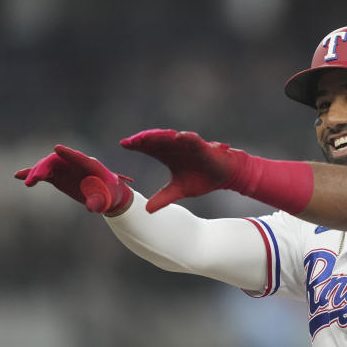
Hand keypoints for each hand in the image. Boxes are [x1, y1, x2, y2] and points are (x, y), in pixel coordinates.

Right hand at [15, 145, 132, 213]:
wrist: (106, 194)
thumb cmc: (109, 194)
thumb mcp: (106, 200)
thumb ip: (98, 202)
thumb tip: (91, 209)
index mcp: (90, 165)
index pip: (78, 158)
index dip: (68, 154)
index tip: (57, 148)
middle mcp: (75, 163)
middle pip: (57, 160)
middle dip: (45, 167)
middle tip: (36, 178)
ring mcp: (65, 168)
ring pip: (47, 166)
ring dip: (36, 172)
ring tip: (28, 183)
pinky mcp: (57, 175)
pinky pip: (43, 173)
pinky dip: (31, 174)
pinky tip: (17, 175)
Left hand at [120, 129, 243, 212]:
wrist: (223, 176)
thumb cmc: (202, 179)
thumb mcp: (179, 191)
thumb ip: (163, 198)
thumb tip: (146, 210)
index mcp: (167, 155)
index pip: (148, 147)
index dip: (136, 145)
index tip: (123, 145)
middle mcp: (175, 147)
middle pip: (155, 140)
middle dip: (142, 139)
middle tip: (129, 141)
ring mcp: (188, 145)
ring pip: (170, 137)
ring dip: (158, 136)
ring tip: (146, 137)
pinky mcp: (202, 146)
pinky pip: (193, 140)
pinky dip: (185, 137)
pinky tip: (176, 137)